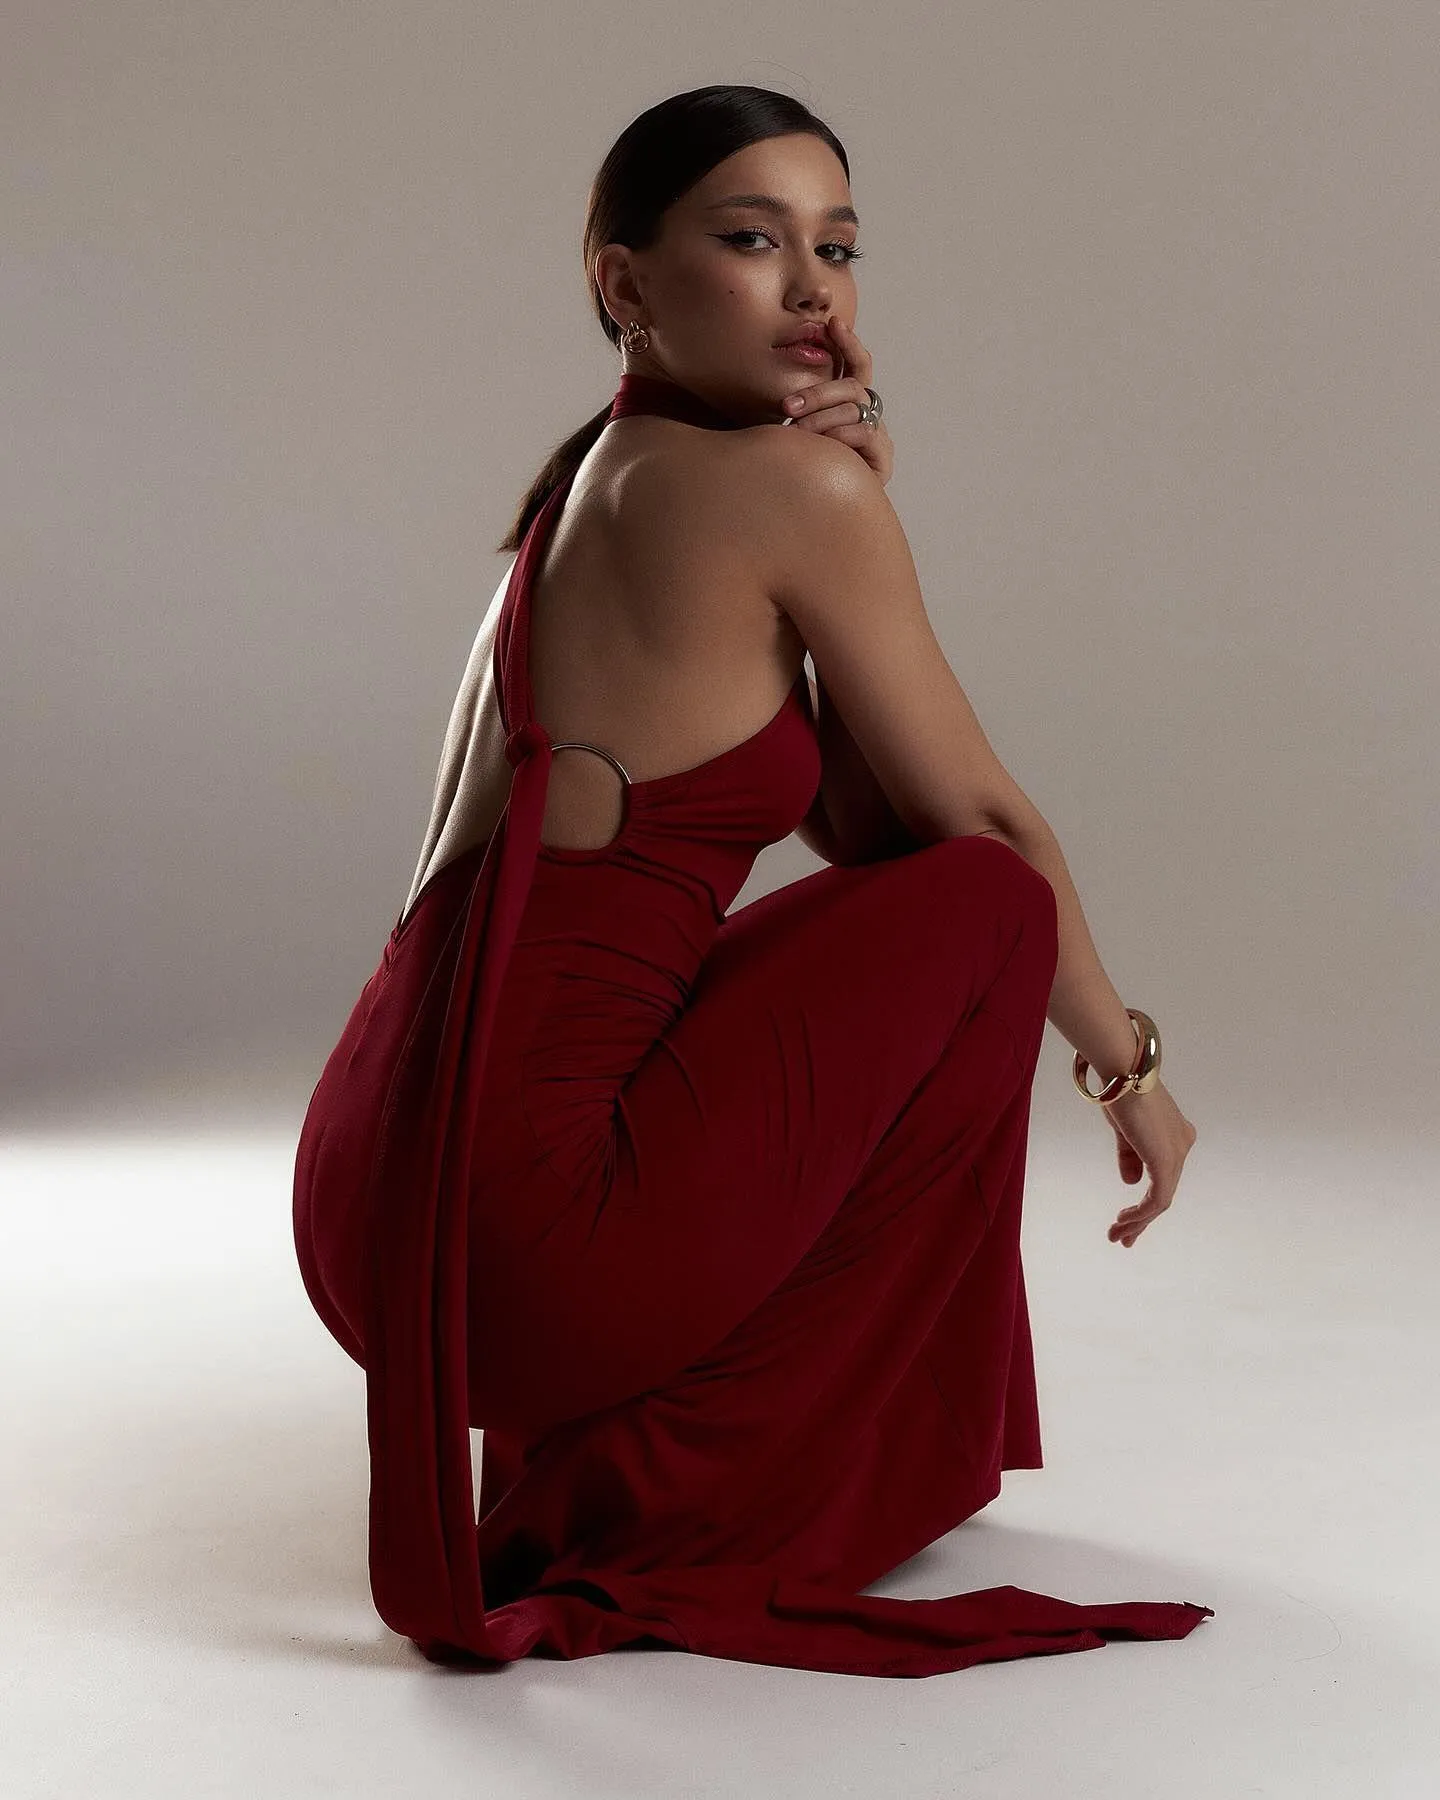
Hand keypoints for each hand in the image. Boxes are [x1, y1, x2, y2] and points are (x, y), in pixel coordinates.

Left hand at [778, 317, 894, 486]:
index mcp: (848, 404)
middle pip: (852, 385)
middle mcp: (866, 416)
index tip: (832, 322)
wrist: (811, 514)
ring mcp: (877, 436)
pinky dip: (840, 435)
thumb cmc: (797, 468)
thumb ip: (792, 407)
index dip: (847, 343)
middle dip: (818, 392)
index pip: (856, 365)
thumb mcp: (788, 430)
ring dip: (821, 417)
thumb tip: (777, 385)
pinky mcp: (883, 459)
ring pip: (855, 408)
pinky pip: (865, 433)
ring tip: (795, 432)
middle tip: (786, 407)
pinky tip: (820, 445)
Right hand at [1100, 1079, 1198, 1246]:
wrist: (1122, 1071)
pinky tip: (1124, 1223)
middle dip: (1142, 1219)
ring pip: (1160, 1200)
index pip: (1162, 1176)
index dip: (1144, 1201)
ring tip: (1117, 1236)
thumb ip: (1129, 1156)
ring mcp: (1177, 1154)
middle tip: (1123, 1239)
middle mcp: (1182, 1146)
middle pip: (1163, 1192)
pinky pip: (1156, 1199)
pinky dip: (1140, 1214)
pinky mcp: (1166, 1161)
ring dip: (1138, 1221)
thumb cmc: (1120, 1091)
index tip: (1124, 1219)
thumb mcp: (1124, 1130)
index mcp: (1176, 1136)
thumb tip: (1130, 1183)